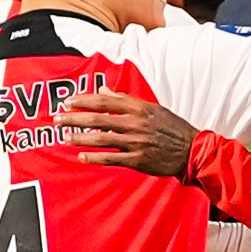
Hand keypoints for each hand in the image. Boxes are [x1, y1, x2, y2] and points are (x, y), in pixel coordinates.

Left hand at [60, 87, 197, 177]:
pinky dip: (95, 158)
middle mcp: (135, 123)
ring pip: (101, 139)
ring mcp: (136, 143)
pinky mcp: (138, 160)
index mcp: (139, 108)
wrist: (192, 150)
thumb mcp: (152, 108)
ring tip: (64, 137)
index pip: (105, 101)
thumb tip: (104, 91)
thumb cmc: (171, 128)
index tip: (68, 101)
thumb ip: (126, 100)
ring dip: (80, 138)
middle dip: (75, 118)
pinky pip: (111, 159)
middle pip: (98, 119)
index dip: (84, 100)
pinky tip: (81, 157)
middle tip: (58, 119)